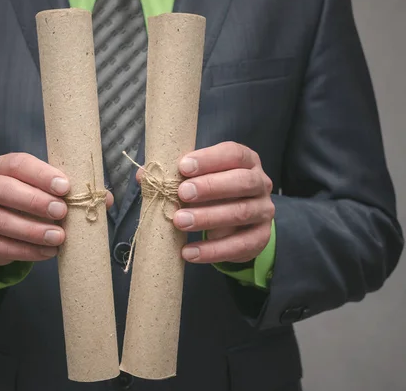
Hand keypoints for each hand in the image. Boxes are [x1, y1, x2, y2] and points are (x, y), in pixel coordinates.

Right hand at [0, 153, 112, 265]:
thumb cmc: (29, 201)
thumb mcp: (46, 190)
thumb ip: (72, 192)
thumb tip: (105, 199)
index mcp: (3, 166)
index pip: (19, 164)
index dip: (41, 174)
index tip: (64, 186)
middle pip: (5, 190)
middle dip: (35, 202)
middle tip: (61, 212)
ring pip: (0, 220)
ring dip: (32, 230)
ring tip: (58, 237)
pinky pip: (0, 246)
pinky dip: (26, 251)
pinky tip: (47, 252)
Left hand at [174, 142, 274, 263]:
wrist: (236, 225)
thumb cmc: (212, 194)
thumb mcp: (197, 180)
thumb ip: (173, 176)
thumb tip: (142, 177)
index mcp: (246, 161)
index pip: (233, 154)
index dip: (209, 159)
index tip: (183, 166)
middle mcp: (260, 183)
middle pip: (242, 181)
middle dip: (210, 187)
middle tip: (182, 193)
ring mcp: (263, 211)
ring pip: (241, 213)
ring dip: (208, 218)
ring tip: (180, 221)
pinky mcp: (260, 237)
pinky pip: (240, 245)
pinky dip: (213, 250)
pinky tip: (189, 252)